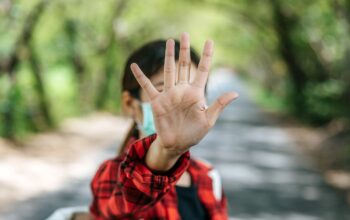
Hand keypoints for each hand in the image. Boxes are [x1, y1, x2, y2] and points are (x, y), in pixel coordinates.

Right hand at [130, 33, 237, 170]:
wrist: (177, 144)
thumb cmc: (194, 133)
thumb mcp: (208, 120)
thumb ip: (218, 104)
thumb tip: (236, 93)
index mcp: (196, 93)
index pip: (202, 70)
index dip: (206, 56)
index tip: (209, 41)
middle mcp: (182, 90)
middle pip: (183, 65)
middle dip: (184, 50)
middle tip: (184, 34)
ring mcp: (169, 94)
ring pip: (168, 71)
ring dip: (168, 56)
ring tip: (169, 41)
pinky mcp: (157, 101)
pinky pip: (147, 87)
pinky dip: (140, 77)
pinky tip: (134, 66)